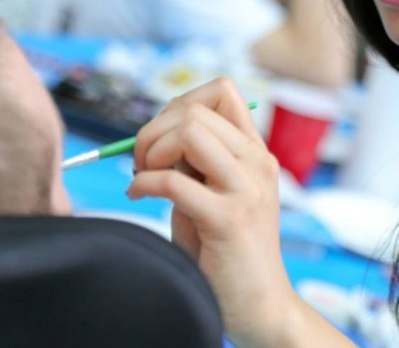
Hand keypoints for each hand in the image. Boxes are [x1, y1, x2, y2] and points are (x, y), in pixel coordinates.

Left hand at [128, 78, 299, 346]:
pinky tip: (138, 196)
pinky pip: (174, 181)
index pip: (221, 91)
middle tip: (142, 164)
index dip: (179, 104)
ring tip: (143, 176)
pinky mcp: (229, 219)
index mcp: (254, 153)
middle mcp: (257, 163)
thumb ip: (194, 163)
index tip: (161, 138)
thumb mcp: (212, 195)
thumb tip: (153, 134)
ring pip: (190, 131)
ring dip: (152, 150)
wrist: (260, 307)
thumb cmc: (225, 252)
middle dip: (153, 130)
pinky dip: (144, 183)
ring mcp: (246, 189)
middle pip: (195, 109)